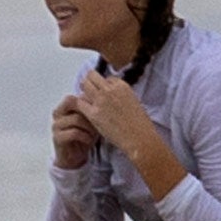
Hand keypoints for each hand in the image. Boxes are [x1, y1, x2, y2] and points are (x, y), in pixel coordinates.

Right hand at [49, 90, 100, 168]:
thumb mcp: (89, 121)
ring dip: (89, 127)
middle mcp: (57, 114)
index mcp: (63, 107)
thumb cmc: (83, 136)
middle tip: (97, 121)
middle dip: (87, 112)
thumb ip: (91, 110)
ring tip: (95, 133)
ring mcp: (56, 126)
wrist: (74, 157)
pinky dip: (85, 136)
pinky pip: (74, 132)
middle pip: (70, 102)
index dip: (87, 101)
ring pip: (76, 118)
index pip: (73, 97)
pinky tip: (89, 140)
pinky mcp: (57, 138)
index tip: (99, 111)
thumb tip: (103, 98)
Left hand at [70, 68, 180, 197]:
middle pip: (91, 77)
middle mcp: (112, 89)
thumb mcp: (135, 108)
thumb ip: (124, 100)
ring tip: (84, 106)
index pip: (106, 76)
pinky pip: (78, 103)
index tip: (100, 91)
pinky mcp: (93, 113)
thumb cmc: (141, 129)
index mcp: (125, 86)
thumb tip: (120, 99)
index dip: (101, 84)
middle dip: (88, 84)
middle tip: (88, 96)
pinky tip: (80, 115)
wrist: (141, 143)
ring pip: (82, 86)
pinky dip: (78, 107)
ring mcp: (101, 100)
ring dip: (82, 93)